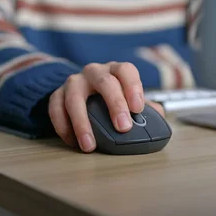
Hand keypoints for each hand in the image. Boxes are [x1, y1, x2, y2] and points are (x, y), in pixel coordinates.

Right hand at [47, 61, 164, 151]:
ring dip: (82, 122)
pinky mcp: (57, 94)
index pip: (126, 70)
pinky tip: (72, 141)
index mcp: (116, 71)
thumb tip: (160, 120)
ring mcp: (74, 82)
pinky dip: (62, 126)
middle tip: (122, 128)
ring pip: (75, 96)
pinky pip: (55, 108)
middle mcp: (95, 72)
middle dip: (115, 105)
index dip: (133, 87)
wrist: (84, 92)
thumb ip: (146, 109)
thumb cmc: (112, 97)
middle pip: (105, 82)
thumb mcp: (129, 99)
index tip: (138, 108)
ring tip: (90, 145)